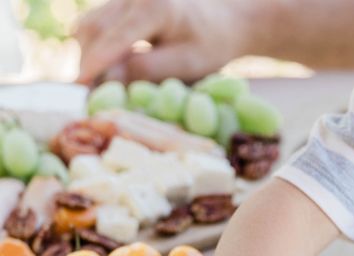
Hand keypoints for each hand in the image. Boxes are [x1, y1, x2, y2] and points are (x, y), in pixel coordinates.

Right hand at [75, 0, 248, 83]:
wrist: (224, 20)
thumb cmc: (210, 46)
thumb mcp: (186, 64)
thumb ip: (147, 70)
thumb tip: (108, 78)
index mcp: (153, 6)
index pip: (113, 38)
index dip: (94, 65)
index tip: (78, 87)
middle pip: (93, 29)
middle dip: (88, 63)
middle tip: (89, 96)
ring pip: (90, 25)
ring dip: (89, 56)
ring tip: (99, 86)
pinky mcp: (122, 3)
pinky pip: (98, 24)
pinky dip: (97, 48)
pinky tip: (108, 70)